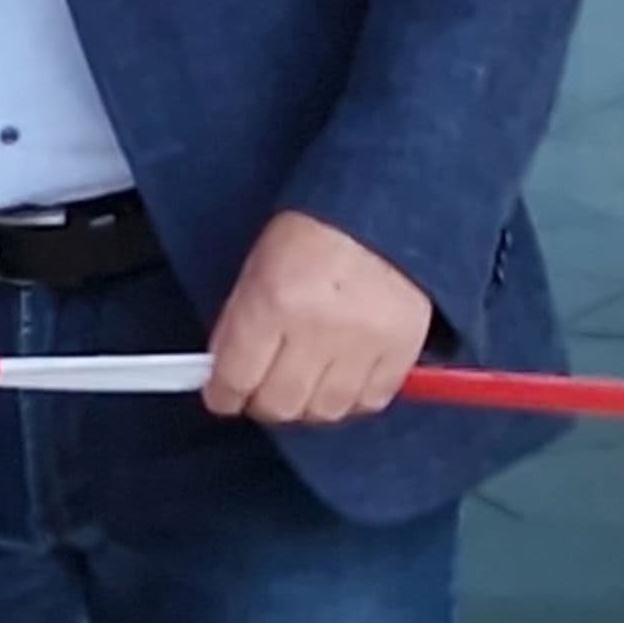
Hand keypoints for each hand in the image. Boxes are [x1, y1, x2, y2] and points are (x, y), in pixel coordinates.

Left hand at [205, 210, 432, 424]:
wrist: (379, 210)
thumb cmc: (310, 235)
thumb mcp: (255, 271)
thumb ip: (238, 328)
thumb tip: (221, 376)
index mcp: (273, 304)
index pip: (236, 379)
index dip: (223, 395)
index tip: (222, 397)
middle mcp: (318, 330)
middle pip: (281, 405)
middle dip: (263, 404)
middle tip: (261, 392)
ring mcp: (365, 343)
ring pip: (325, 412)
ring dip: (307, 407)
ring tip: (303, 386)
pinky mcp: (402, 349)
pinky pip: (370, 401)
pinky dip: (351, 400)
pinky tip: (340, 381)